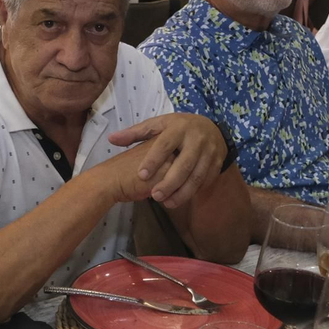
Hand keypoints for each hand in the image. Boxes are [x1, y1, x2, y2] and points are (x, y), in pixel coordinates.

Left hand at [104, 114, 227, 207]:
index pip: (165, 144)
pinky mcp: (217, 162)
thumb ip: (135, 134)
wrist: (209, 127)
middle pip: (184, 164)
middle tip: (154, 196)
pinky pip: (206, 180)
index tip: (141, 175)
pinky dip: (194, 191)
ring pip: (197, 176)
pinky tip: (180, 198)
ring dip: (182, 192)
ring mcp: (210, 151)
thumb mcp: (157, 125)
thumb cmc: (176, 128)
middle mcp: (197, 138)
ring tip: (166, 203)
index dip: (153, 160)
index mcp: (178, 127)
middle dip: (169, 182)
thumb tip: (111, 140)